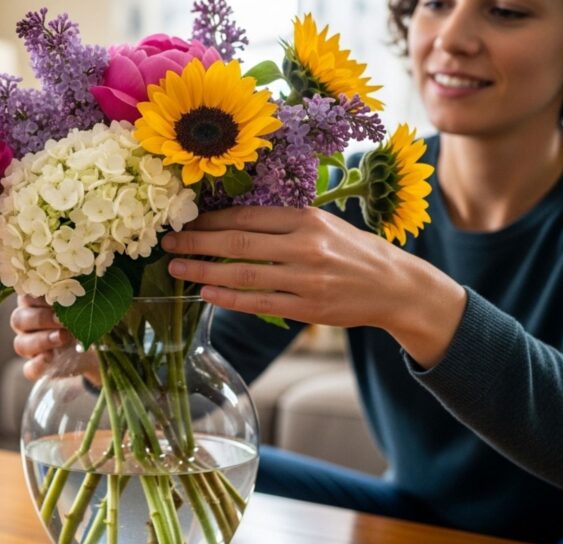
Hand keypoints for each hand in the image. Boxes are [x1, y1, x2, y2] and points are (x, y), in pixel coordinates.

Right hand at [10, 294, 98, 381]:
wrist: (94, 346)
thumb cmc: (83, 318)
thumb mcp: (79, 306)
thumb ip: (71, 302)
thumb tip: (71, 298)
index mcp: (32, 302)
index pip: (25, 296)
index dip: (39, 298)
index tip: (59, 298)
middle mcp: (25, 323)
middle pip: (18, 319)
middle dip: (42, 319)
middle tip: (62, 320)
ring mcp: (28, 346)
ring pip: (21, 344)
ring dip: (42, 340)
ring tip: (62, 337)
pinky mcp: (36, 367)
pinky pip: (29, 368)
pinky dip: (38, 365)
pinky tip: (50, 358)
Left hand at [162, 206, 465, 366]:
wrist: (395, 286)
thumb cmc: (352, 251)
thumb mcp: (323, 224)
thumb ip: (282, 223)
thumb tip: (229, 221)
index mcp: (307, 218)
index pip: (246, 217)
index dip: (209, 220)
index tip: (184, 221)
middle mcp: (306, 246)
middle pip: (237, 243)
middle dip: (196, 242)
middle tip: (167, 243)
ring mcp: (306, 278)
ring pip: (243, 274)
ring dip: (203, 271)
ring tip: (177, 269)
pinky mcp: (307, 308)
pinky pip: (259, 302)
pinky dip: (229, 298)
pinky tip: (206, 293)